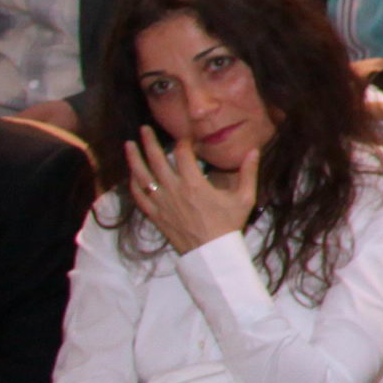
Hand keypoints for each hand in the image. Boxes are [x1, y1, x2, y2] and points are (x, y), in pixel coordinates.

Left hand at [123, 125, 257, 252]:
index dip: (184, 142)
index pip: (183, 154)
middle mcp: (174, 190)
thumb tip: (253, 150)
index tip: (186, 137)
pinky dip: (133, 183)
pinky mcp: (155, 214)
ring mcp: (161, 202)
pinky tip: (132, 174)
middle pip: (157, 160)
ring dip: (134, 158)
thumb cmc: (229, 225)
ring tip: (129, 144)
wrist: (212, 253)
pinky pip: (139, 195)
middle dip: (150, 142)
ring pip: (142, 175)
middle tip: (144, 128)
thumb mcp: (244, 198)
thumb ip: (248, 173)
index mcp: (195, 184)